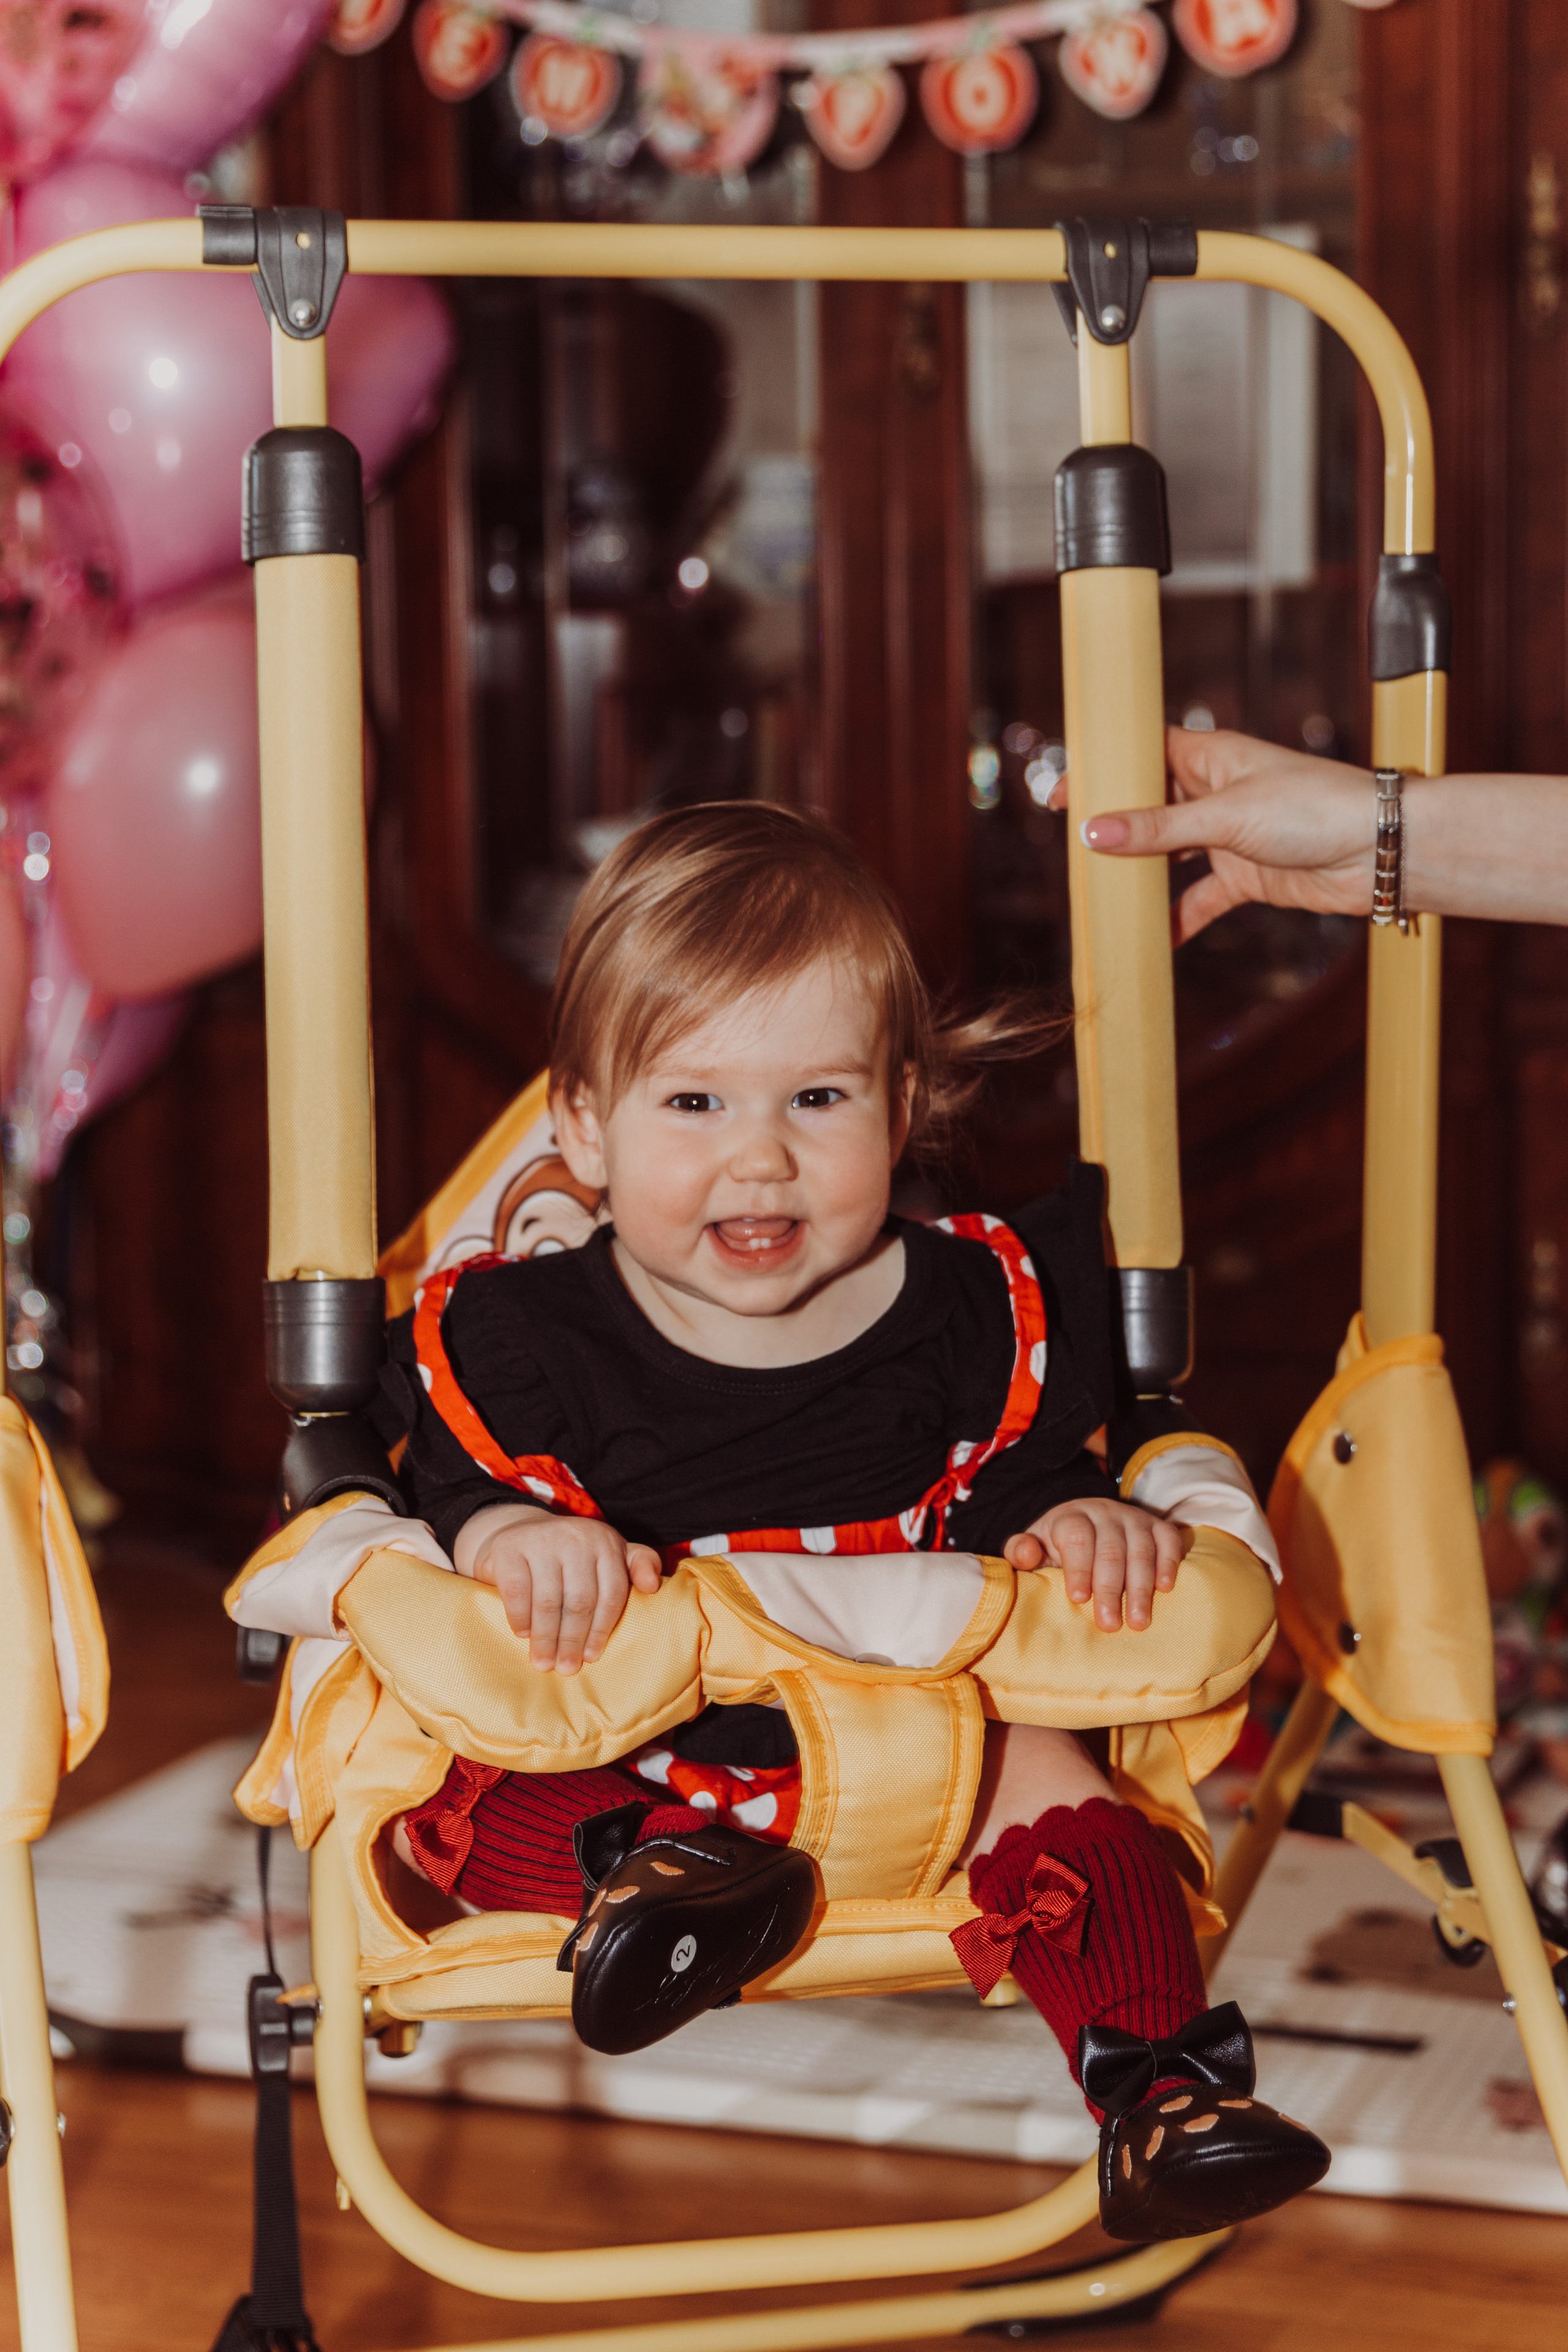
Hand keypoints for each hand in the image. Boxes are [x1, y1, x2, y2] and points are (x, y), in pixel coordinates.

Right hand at [461, 1504, 661, 1673]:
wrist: (518, 1533)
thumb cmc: (571, 1556)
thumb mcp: (609, 1554)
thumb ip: (638, 1565)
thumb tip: (654, 1586)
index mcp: (605, 1541)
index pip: (611, 1593)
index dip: (602, 1630)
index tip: (592, 1657)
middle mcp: (576, 1536)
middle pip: (580, 1601)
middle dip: (573, 1641)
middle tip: (566, 1668)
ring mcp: (540, 1539)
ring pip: (548, 1600)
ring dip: (546, 1638)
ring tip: (544, 1663)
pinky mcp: (509, 1547)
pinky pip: (517, 1591)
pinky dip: (521, 1618)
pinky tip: (523, 1635)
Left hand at [1004, 1498, 1188, 1631]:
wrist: (1086, 1521)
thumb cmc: (1058, 1546)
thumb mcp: (1035, 1545)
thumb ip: (1022, 1550)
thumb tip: (1025, 1554)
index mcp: (1071, 1517)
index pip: (1076, 1537)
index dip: (1078, 1568)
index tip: (1077, 1598)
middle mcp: (1105, 1513)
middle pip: (1111, 1549)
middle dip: (1110, 1589)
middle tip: (1109, 1625)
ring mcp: (1134, 1519)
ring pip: (1141, 1549)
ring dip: (1140, 1587)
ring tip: (1138, 1622)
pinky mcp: (1157, 1526)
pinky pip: (1168, 1540)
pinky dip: (1169, 1563)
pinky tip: (1165, 1588)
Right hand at [1049, 727, 1376, 943]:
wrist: (1379, 850)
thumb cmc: (1316, 807)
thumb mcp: (1226, 815)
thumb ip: (1158, 829)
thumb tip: (1095, 832)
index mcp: (1210, 757)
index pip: (1143, 753)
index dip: (1103, 770)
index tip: (1064, 793)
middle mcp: (1214, 793)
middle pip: (1148, 808)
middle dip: (1114, 830)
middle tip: (1073, 851)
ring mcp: (1227, 836)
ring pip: (1168, 856)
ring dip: (1140, 876)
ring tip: (1102, 894)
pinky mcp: (1243, 876)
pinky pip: (1197, 899)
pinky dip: (1177, 918)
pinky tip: (1154, 937)